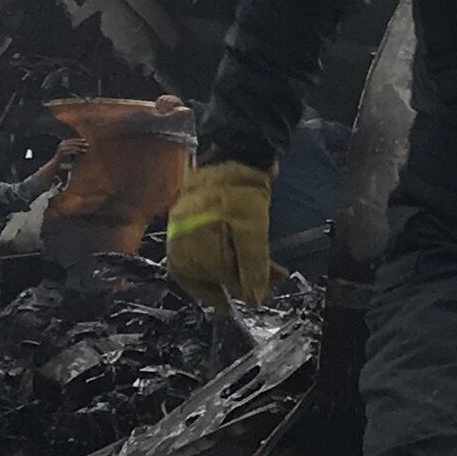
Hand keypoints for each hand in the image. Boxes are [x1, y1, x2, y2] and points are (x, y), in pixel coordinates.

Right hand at [165, 158, 278, 310]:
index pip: (220, 287)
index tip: (266, 297)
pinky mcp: (194, 227)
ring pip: (217, 265)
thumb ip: (252, 266)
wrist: (227, 155)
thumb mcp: (251, 232)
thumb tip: (254, 299)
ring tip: (273, 273)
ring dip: (245, 270)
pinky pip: (213, 251)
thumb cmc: (238, 195)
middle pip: (217, 278)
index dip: (246, 292)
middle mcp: (181, 254)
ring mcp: (186, 240)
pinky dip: (234, 256)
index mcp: (187, 259)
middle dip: (247, 282)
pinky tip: (252, 258)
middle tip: (275, 283)